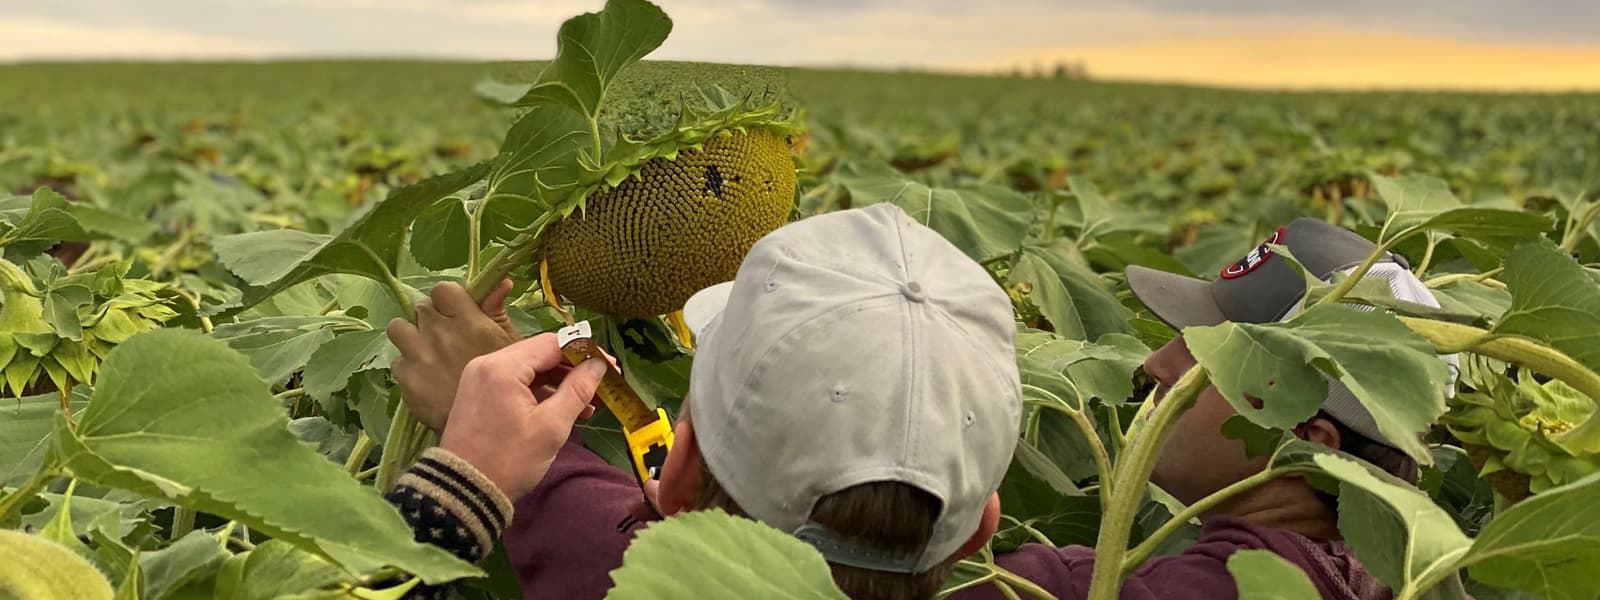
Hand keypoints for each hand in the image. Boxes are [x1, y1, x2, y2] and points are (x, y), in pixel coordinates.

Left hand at [387, 279, 520, 430]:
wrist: (485, 448)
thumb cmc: (511, 398)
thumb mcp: (513, 352)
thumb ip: (500, 314)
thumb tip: (500, 282)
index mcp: (471, 323)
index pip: (444, 290)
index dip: (449, 299)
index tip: (459, 313)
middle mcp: (440, 335)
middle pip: (422, 307)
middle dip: (433, 318)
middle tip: (449, 337)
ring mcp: (419, 358)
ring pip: (399, 328)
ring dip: (412, 336)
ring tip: (428, 351)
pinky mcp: (407, 383)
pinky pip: (397, 362)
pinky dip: (409, 367)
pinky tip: (426, 378)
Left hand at [441, 333, 609, 498]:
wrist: (463, 492)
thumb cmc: (509, 460)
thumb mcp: (551, 427)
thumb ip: (577, 390)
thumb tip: (599, 364)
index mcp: (503, 367)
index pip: (552, 343)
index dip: (586, 352)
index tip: (611, 367)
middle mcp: (487, 363)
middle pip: (540, 353)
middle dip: (574, 368)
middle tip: (603, 385)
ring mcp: (479, 378)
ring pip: (529, 368)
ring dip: (558, 381)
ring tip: (588, 404)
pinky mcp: (477, 394)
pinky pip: (515, 382)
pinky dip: (539, 391)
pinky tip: (561, 408)